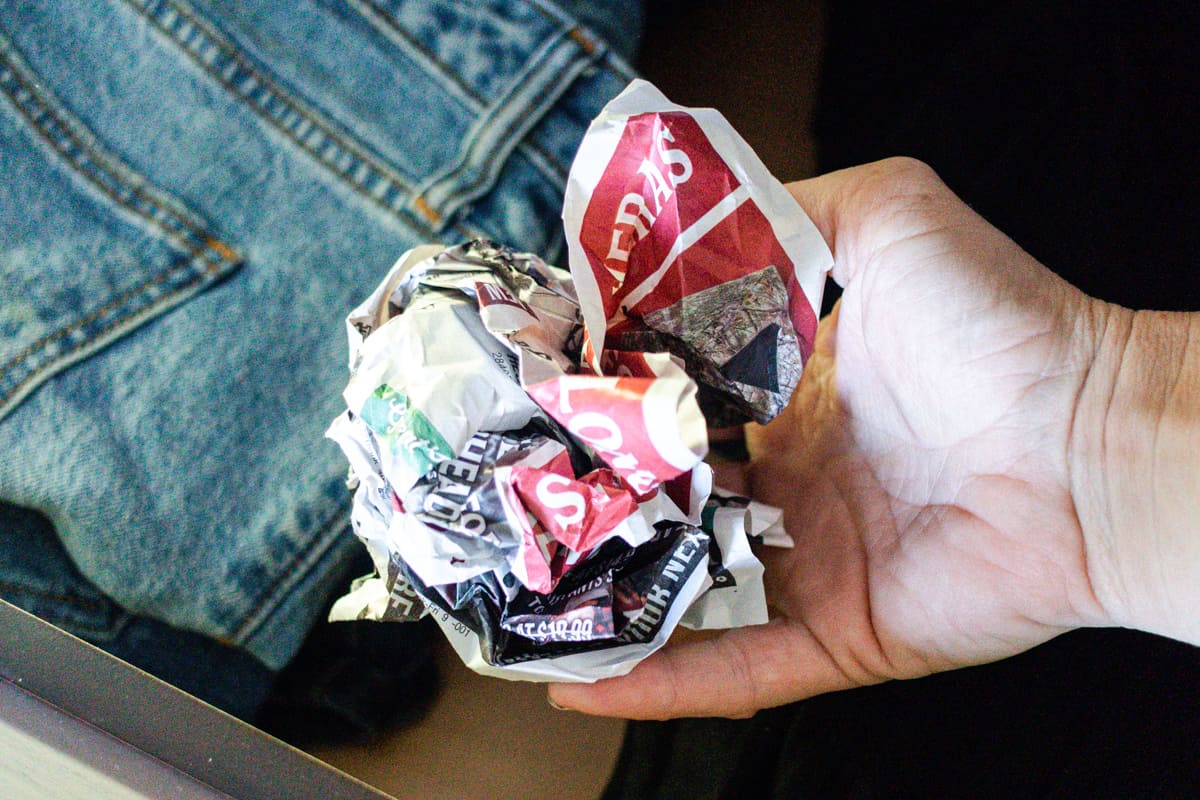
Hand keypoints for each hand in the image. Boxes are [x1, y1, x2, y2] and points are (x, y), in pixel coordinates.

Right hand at [549, 158, 1116, 718]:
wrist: (1092, 438)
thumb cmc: (1001, 322)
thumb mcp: (887, 216)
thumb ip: (786, 211)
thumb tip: (692, 222)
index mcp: (795, 398)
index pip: (677, 406)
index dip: (609, 402)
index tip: (536, 396)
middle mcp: (794, 483)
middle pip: (668, 501)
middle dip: (590, 503)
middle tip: (501, 500)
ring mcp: (811, 564)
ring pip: (684, 592)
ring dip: (605, 597)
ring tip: (513, 597)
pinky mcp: (837, 635)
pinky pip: (734, 668)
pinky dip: (659, 682)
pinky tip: (578, 680)